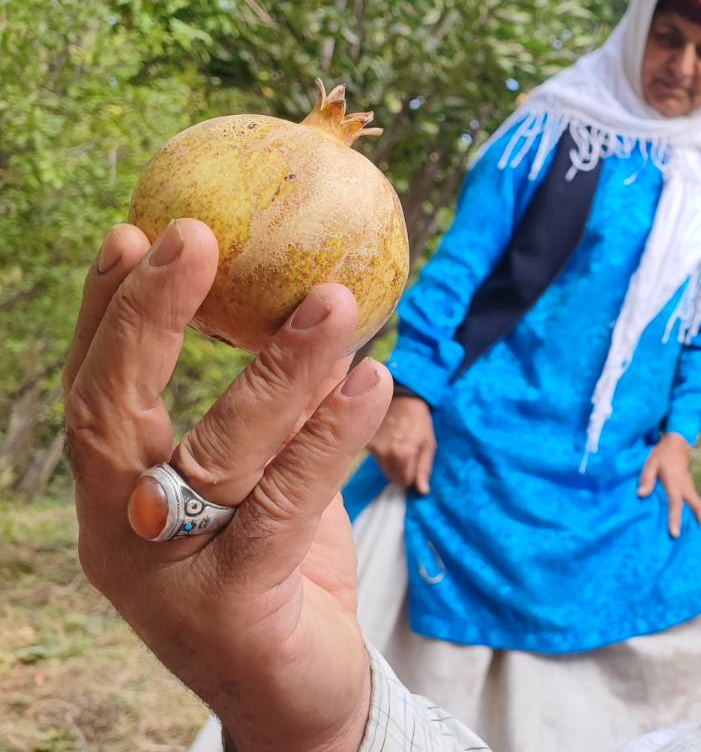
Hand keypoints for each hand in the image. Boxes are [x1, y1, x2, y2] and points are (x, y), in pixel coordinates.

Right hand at [65, 220, 388, 751]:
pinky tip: (371, 380)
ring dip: (280, 367)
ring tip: (334, 301)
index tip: (134, 233)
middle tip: (194, 237)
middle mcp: (123, 533)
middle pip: (115, 413)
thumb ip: (273, 418)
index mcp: (115, 500)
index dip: (107, 312)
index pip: (94, 393)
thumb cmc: (280, 579)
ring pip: (220, 451)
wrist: (298, 701)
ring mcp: (172, 573)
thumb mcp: (266, 487)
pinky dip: (331, 436)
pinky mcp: (238, 602)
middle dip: (149, 318)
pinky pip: (288, 501)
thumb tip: (311, 313)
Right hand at [367, 395, 435, 493]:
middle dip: (402, 473)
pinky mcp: (367, 444)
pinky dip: (383, 456)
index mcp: (404, 455)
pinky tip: (389, 443)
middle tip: (409, 457)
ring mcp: (374, 449)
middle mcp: (386, 454)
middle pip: (393, 478)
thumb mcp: (429, 444)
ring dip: (393, 465)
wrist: (403, 399)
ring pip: (384, 470)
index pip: (406, 482)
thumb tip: (422, 492)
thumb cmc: (420, 422)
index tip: (415, 467)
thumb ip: (424, 469)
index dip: (412, 477)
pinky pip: (377, 459)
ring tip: (400, 448)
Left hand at [636, 432, 700, 541]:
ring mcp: (692, 491)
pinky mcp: (693, 493)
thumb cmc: (661, 456)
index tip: (675, 534)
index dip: (675, 519)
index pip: (676, 504)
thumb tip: (641, 495)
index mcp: (675, 483)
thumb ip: (646, 479)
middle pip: (700, 508)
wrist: (677, 445)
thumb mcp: (650, 463)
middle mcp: (687, 489)